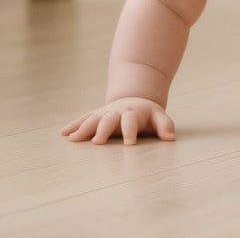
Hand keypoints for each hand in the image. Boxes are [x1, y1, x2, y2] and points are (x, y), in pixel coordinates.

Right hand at [61, 98, 175, 144]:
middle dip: (103, 129)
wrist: (136, 99)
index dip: (130, 131)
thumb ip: (165, 125)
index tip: (129, 144)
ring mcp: (105, 112)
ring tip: (74, 139)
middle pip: (109, 119)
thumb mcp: (159, 117)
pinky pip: (84, 119)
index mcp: (134, 112)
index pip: (131, 121)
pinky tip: (64, 134)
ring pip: (93, 118)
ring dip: (84, 128)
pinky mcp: (96, 115)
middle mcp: (117, 111)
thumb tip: (171, 138)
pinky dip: (74, 125)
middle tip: (97, 142)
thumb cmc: (148, 114)